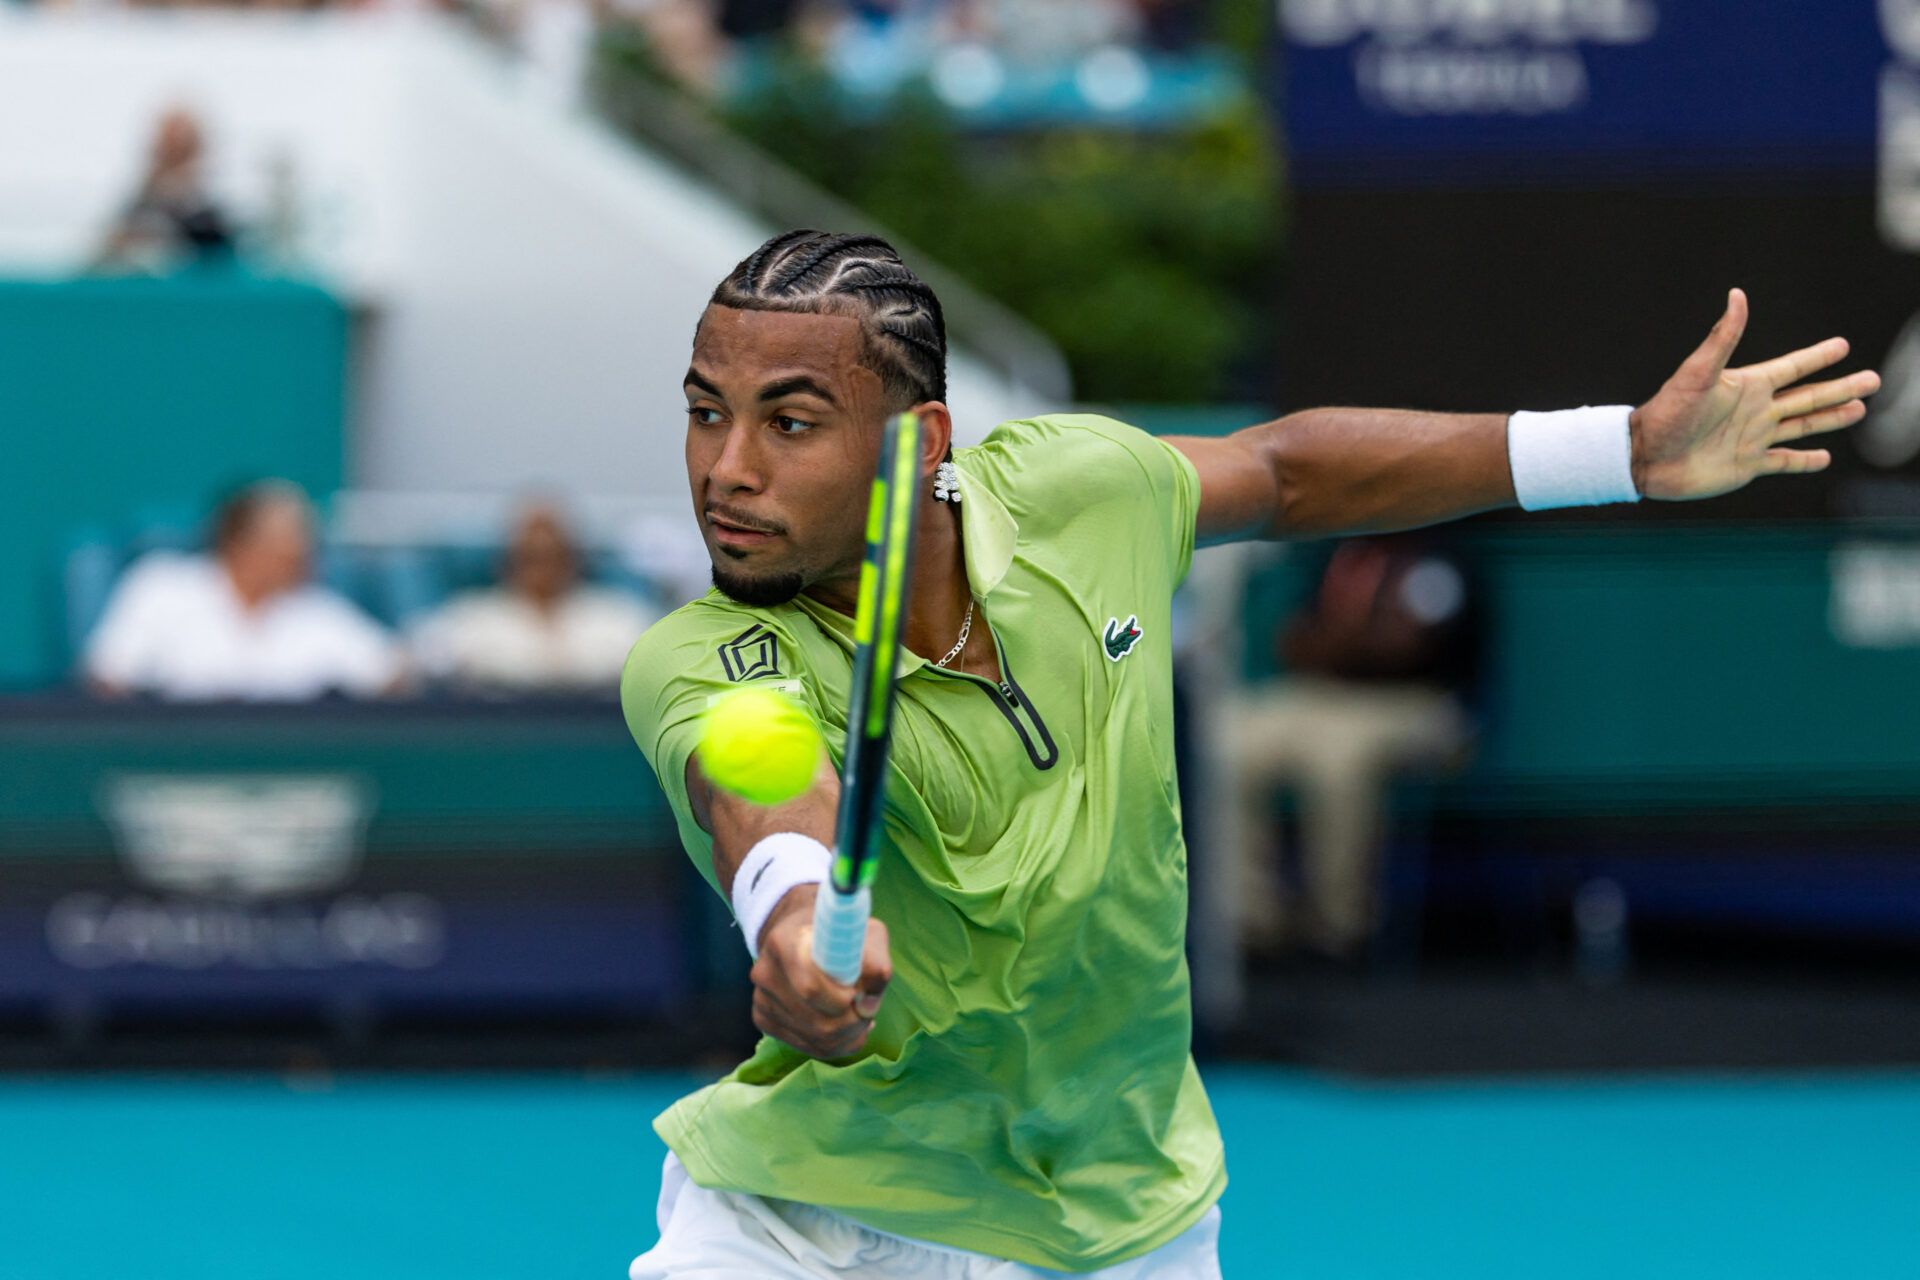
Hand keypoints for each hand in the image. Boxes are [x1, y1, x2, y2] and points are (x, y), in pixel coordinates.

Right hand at [749, 882, 890, 1059]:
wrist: (802, 937)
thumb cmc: (839, 935)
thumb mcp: (865, 934)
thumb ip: (875, 965)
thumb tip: (868, 1008)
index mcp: (784, 942)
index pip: (811, 988)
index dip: (842, 1000)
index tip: (859, 994)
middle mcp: (765, 972)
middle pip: (813, 1018)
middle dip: (850, 1023)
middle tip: (866, 1012)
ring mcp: (761, 998)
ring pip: (811, 1037)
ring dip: (845, 1036)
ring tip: (858, 1018)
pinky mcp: (763, 1018)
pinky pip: (804, 1046)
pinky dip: (833, 1045)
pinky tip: (843, 1027)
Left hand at [1629, 289, 1880, 500]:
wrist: (1645, 458)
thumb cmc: (1667, 413)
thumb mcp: (1696, 373)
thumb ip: (1722, 339)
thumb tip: (1737, 296)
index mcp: (1747, 386)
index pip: (1792, 367)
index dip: (1817, 357)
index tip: (1842, 346)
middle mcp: (1755, 410)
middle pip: (1808, 397)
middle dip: (1840, 388)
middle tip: (1872, 380)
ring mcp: (1753, 438)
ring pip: (1804, 426)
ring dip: (1831, 417)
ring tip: (1859, 409)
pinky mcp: (1748, 465)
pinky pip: (1784, 462)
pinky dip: (1805, 460)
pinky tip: (1824, 457)